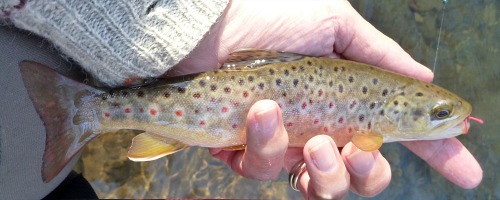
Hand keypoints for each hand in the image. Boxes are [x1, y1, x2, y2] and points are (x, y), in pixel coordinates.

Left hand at [170, 0, 481, 197]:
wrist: (208, 22)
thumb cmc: (270, 16)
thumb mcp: (335, 25)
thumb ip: (381, 57)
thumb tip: (426, 83)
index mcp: (347, 99)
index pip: (398, 133)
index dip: (434, 152)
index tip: (467, 170)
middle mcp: (320, 125)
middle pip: (361, 174)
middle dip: (370, 173)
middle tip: (362, 149)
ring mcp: (283, 142)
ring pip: (319, 185)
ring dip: (323, 169)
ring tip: (310, 138)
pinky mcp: (244, 149)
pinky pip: (264, 171)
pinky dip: (266, 146)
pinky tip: (260, 113)